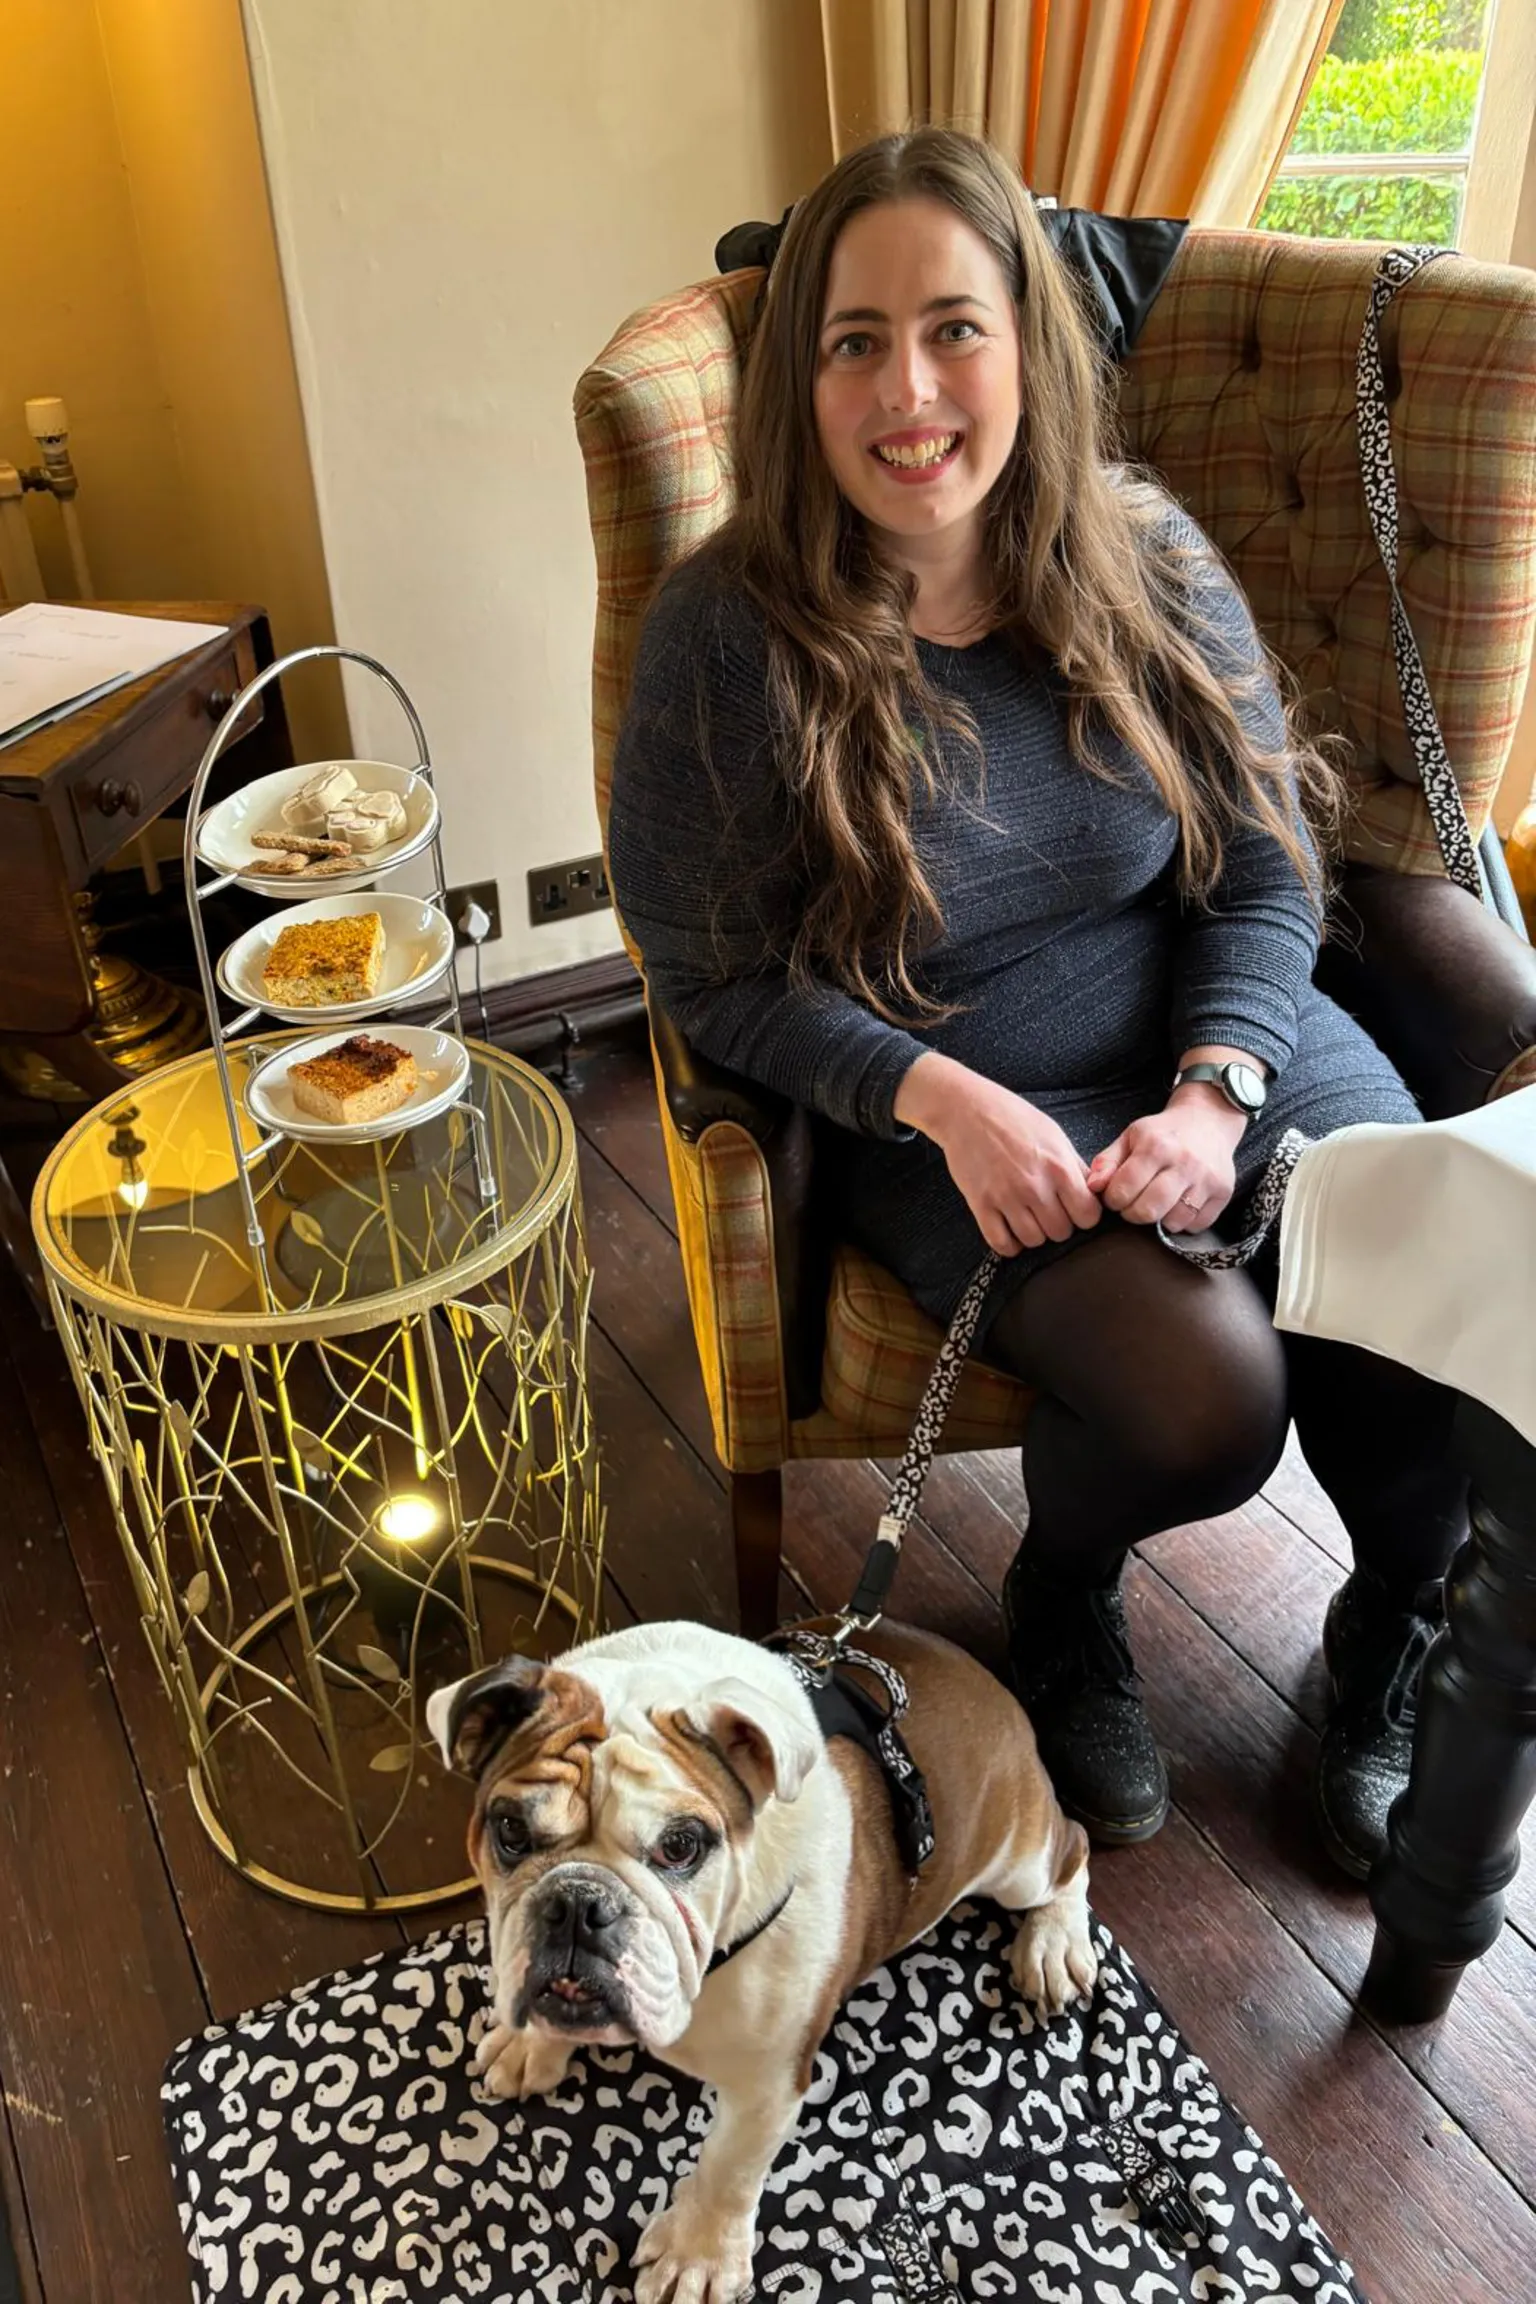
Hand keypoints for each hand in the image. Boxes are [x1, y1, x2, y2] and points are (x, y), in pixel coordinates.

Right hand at [895, 1053, 1100, 1255]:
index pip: (1088, 1216)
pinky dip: (1009, 1244)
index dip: (1084, 1216)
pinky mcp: (981, 1204)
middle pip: (1061, 1232)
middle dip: (1058, 1225)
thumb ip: (1074, 1167)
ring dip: (1034, 1234)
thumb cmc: (1012, 1118)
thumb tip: (1093, 1193)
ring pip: (1033, 1241)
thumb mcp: (1054, 1135)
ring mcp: (1006, 1197)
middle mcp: (1035, 1186)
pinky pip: (1001, 1243)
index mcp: (1059, 1167)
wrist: (966, 1110)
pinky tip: (1010, 1230)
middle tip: (1048, 1211)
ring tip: (1028, 1217)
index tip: (1074, 1209)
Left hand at [1088, 1088, 1245, 1230]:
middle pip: (1149, 1210)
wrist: (1209, 1120)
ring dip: (1159, 1219)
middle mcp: (1185, 1163)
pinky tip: (1178, 1205)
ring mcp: (1207, 1179)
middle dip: (1132, 1214)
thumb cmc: (1164, 1132)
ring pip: (1174, 1221)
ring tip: (1157, 1202)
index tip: (1115, 1195)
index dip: (1112, 1199)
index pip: (1124, 1189)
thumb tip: (1093, 1187)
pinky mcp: (1224, 1192)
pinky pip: (1197, 1225)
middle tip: (1132, 1205)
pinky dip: (1184, 1222)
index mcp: (1156, 1146)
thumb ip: (1107, 1161)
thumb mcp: (1131, 1136)